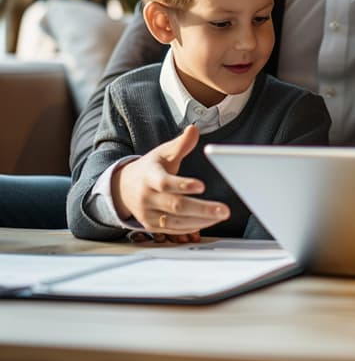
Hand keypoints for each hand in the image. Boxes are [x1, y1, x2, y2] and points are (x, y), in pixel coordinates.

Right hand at [112, 124, 229, 241]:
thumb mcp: (163, 153)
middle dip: (202, 209)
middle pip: (176, 206)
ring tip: (220, 216)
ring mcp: (149, 215)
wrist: (124, 188)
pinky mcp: (152, 227)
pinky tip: (208, 222)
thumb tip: (194, 129)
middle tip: (224, 210)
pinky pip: (174, 231)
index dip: (183, 185)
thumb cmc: (150, 169)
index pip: (165, 183)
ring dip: (201, 220)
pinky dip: (192, 228)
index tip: (202, 186)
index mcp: (149, 176)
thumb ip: (181, 144)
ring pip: (176, 222)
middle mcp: (147, 198)